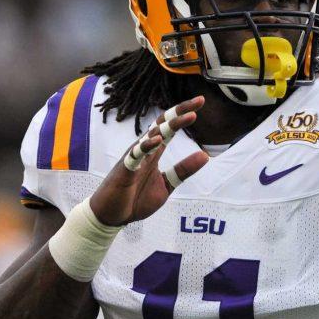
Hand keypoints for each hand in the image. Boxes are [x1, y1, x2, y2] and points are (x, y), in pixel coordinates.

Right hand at [88, 96, 209, 225]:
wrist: (112, 217)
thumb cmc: (136, 200)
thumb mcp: (167, 184)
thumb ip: (183, 170)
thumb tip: (205, 155)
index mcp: (154, 152)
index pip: (170, 128)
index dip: (184, 115)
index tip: (201, 101)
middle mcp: (144, 150)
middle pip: (163, 124)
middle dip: (180, 112)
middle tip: (200, 101)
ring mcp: (134, 158)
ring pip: (151, 135)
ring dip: (170, 125)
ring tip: (188, 116)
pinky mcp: (125, 169)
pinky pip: (135, 154)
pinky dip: (146, 146)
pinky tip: (158, 140)